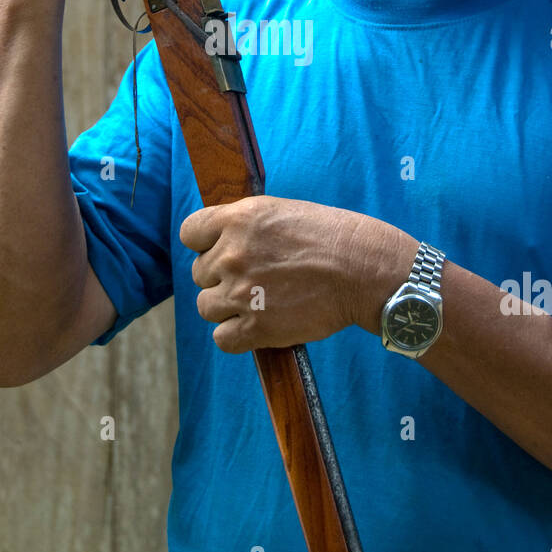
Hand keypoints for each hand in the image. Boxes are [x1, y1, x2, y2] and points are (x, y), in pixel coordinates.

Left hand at [179, 195, 415, 352]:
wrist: (362, 269)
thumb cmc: (331, 237)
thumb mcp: (281, 212)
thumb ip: (244, 225)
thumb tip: (220, 242)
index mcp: (238, 220)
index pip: (189, 233)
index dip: (204, 244)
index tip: (221, 250)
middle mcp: (232, 255)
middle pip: (199, 274)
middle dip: (221, 277)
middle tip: (254, 278)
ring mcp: (241, 293)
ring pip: (206, 307)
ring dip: (227, 307)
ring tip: (257, 302)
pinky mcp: (256, 328)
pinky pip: (222, 339)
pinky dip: (236, 336)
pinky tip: (256, 326)